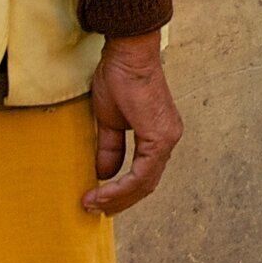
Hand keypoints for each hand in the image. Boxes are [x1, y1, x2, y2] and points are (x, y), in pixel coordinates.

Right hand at [83, 33, 181, 214]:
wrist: (128, 53)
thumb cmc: (120, 77)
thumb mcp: (110, 119)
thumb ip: (110, 147)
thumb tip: (103, 173)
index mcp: (159, 135)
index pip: (144, 174)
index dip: (121, 192)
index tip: (97, 200)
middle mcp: (168, 139)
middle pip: (147, 184)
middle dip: (120, 201)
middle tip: (95, 209)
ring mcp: (167, 138)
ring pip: (146, 182)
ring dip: (118, 198)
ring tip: (93, 205)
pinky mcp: (160, 136)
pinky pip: (143, 172)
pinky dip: (121, 186)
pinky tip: (102, 192)